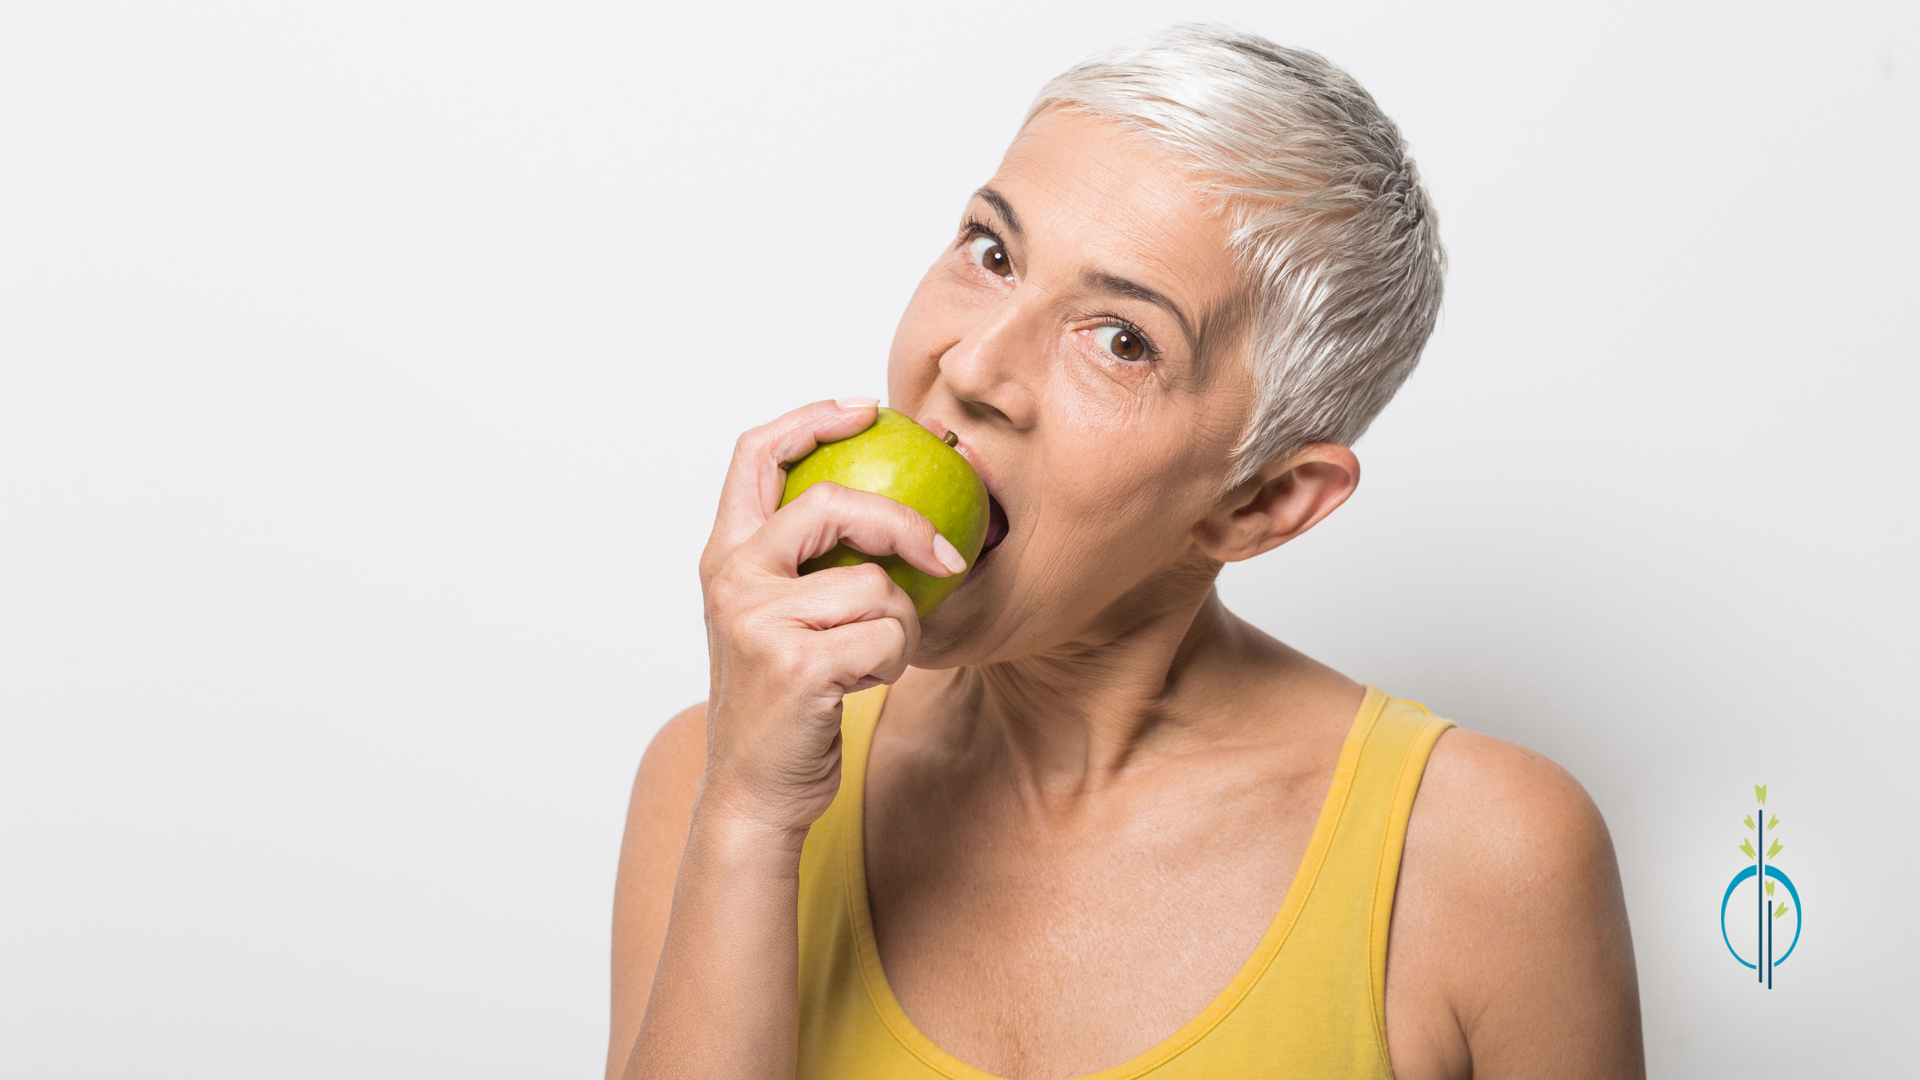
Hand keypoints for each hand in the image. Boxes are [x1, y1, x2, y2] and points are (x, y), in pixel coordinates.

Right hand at [697, 399, 967, 836]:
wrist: (754, 794)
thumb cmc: (785, 705)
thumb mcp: (779, 619)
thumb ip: (809, 564)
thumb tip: (893, 499)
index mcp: (725, 557)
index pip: (755, 455)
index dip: (812, 418)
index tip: (867, 411)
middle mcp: (731, 579)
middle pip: (831, 507)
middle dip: (902, 524)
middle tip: (944, 554)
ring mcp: (758, 621)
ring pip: (876, 586)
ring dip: (899, 628)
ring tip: (868, 660)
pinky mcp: (796, 665)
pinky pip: (888, 639)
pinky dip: (894, 664)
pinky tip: (861, 685)